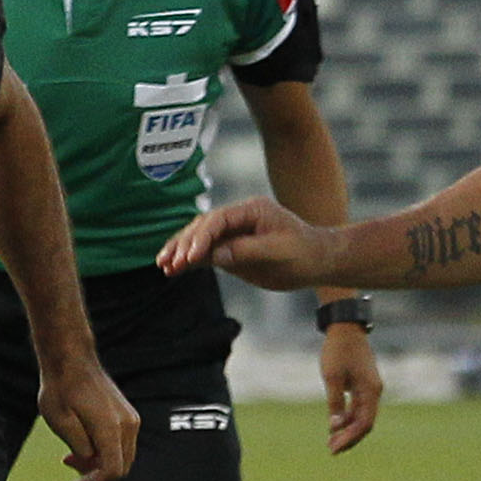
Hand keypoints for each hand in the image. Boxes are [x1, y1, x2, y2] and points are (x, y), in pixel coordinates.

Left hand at [36, 354, 140, 480]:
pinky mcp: (128, 417)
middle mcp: (128, 425)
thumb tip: (91, 463)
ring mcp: (131, 420)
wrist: (71, 361)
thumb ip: (79, 447)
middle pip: (120, 469)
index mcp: (111, 428)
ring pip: (121, 458)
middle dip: (94, 478)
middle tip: (67, 474)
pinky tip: (81, 448)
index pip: (111, 471)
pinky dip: (103, 454)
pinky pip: (120, 446)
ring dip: (98, 466)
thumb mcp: (60, 422)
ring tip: (68, 459)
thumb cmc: (60, 389)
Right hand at [158, 197, 342, 291]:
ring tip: (163, 266)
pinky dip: (189, 260)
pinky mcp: (230, 248)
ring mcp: (232, 232)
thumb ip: (247, 251)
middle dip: (184, 244)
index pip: (217, 220)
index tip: (190, 257)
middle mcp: (238, 217)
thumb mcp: (279, 251)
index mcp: (251, 210)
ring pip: (199, 238)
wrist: (317, 260)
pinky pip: (205, 252)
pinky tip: (172, 270)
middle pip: (202, 226)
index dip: (200, 238)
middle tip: (169, 263)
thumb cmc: (304, 253)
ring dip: (180, 251)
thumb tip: (215, 255)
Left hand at [321, 322, 381, 453]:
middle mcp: (374, 392)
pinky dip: (347, 417)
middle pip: (365, 423)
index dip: (350, 438)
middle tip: (332, 450)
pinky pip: (358, 407)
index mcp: (370, 390)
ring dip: (347, 429)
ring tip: (330, 440)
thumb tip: (335, 425)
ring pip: (362, 416)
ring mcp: (370, 388)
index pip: (364, 423)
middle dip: (349, 438)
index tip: (334, 448)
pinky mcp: (363, 384)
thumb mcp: (332, 376)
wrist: (346, 328)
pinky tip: (335, 425)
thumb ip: (335, 402)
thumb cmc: (338, 350)